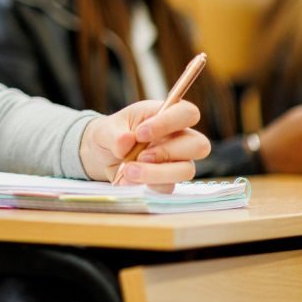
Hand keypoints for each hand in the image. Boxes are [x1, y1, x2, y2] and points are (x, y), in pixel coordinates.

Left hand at [80, 100, 209, 190]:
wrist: (102, 156)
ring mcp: (177, 162)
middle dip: (167, 152)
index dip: (169, 123)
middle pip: (200, 145)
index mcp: (165, 115)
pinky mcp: (168, 182)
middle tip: (140, 155)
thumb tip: (125, 141)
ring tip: (128, 171)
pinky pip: (168, 187)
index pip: (187, 113)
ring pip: (186, 170)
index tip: (140, 133)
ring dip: (156, 173)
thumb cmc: (111, 134)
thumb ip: (114, 133)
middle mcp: (178, 138)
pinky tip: (127, 181)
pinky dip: (146, 185)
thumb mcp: (106, 128)